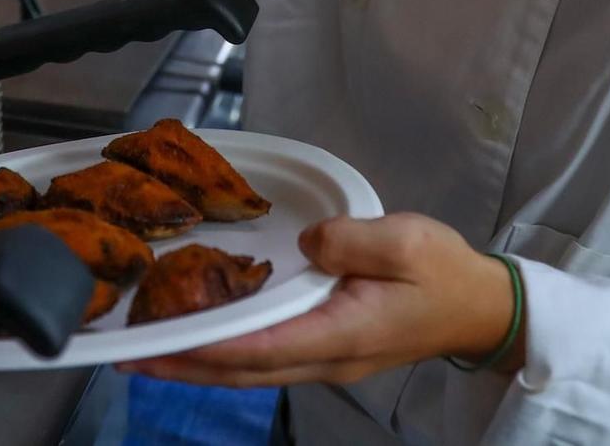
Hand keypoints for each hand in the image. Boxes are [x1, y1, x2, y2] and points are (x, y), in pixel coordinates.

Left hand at [121, 214, 516, 387]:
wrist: (480, 306)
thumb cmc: (445, 273)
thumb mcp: (405, 242)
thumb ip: (350, 239)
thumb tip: (307, 242)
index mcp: (342, 333)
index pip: (260, 347)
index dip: (207, 346)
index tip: (160, 342)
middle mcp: (326, 357)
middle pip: (242, 370)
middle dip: (185, 364)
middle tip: (129, 356)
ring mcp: (326, 358)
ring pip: (250, 370)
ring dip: (199, 362)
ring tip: (148, 351)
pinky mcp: (326, 348)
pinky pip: (265, 357)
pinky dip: (226, 352)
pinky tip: (202, 336)